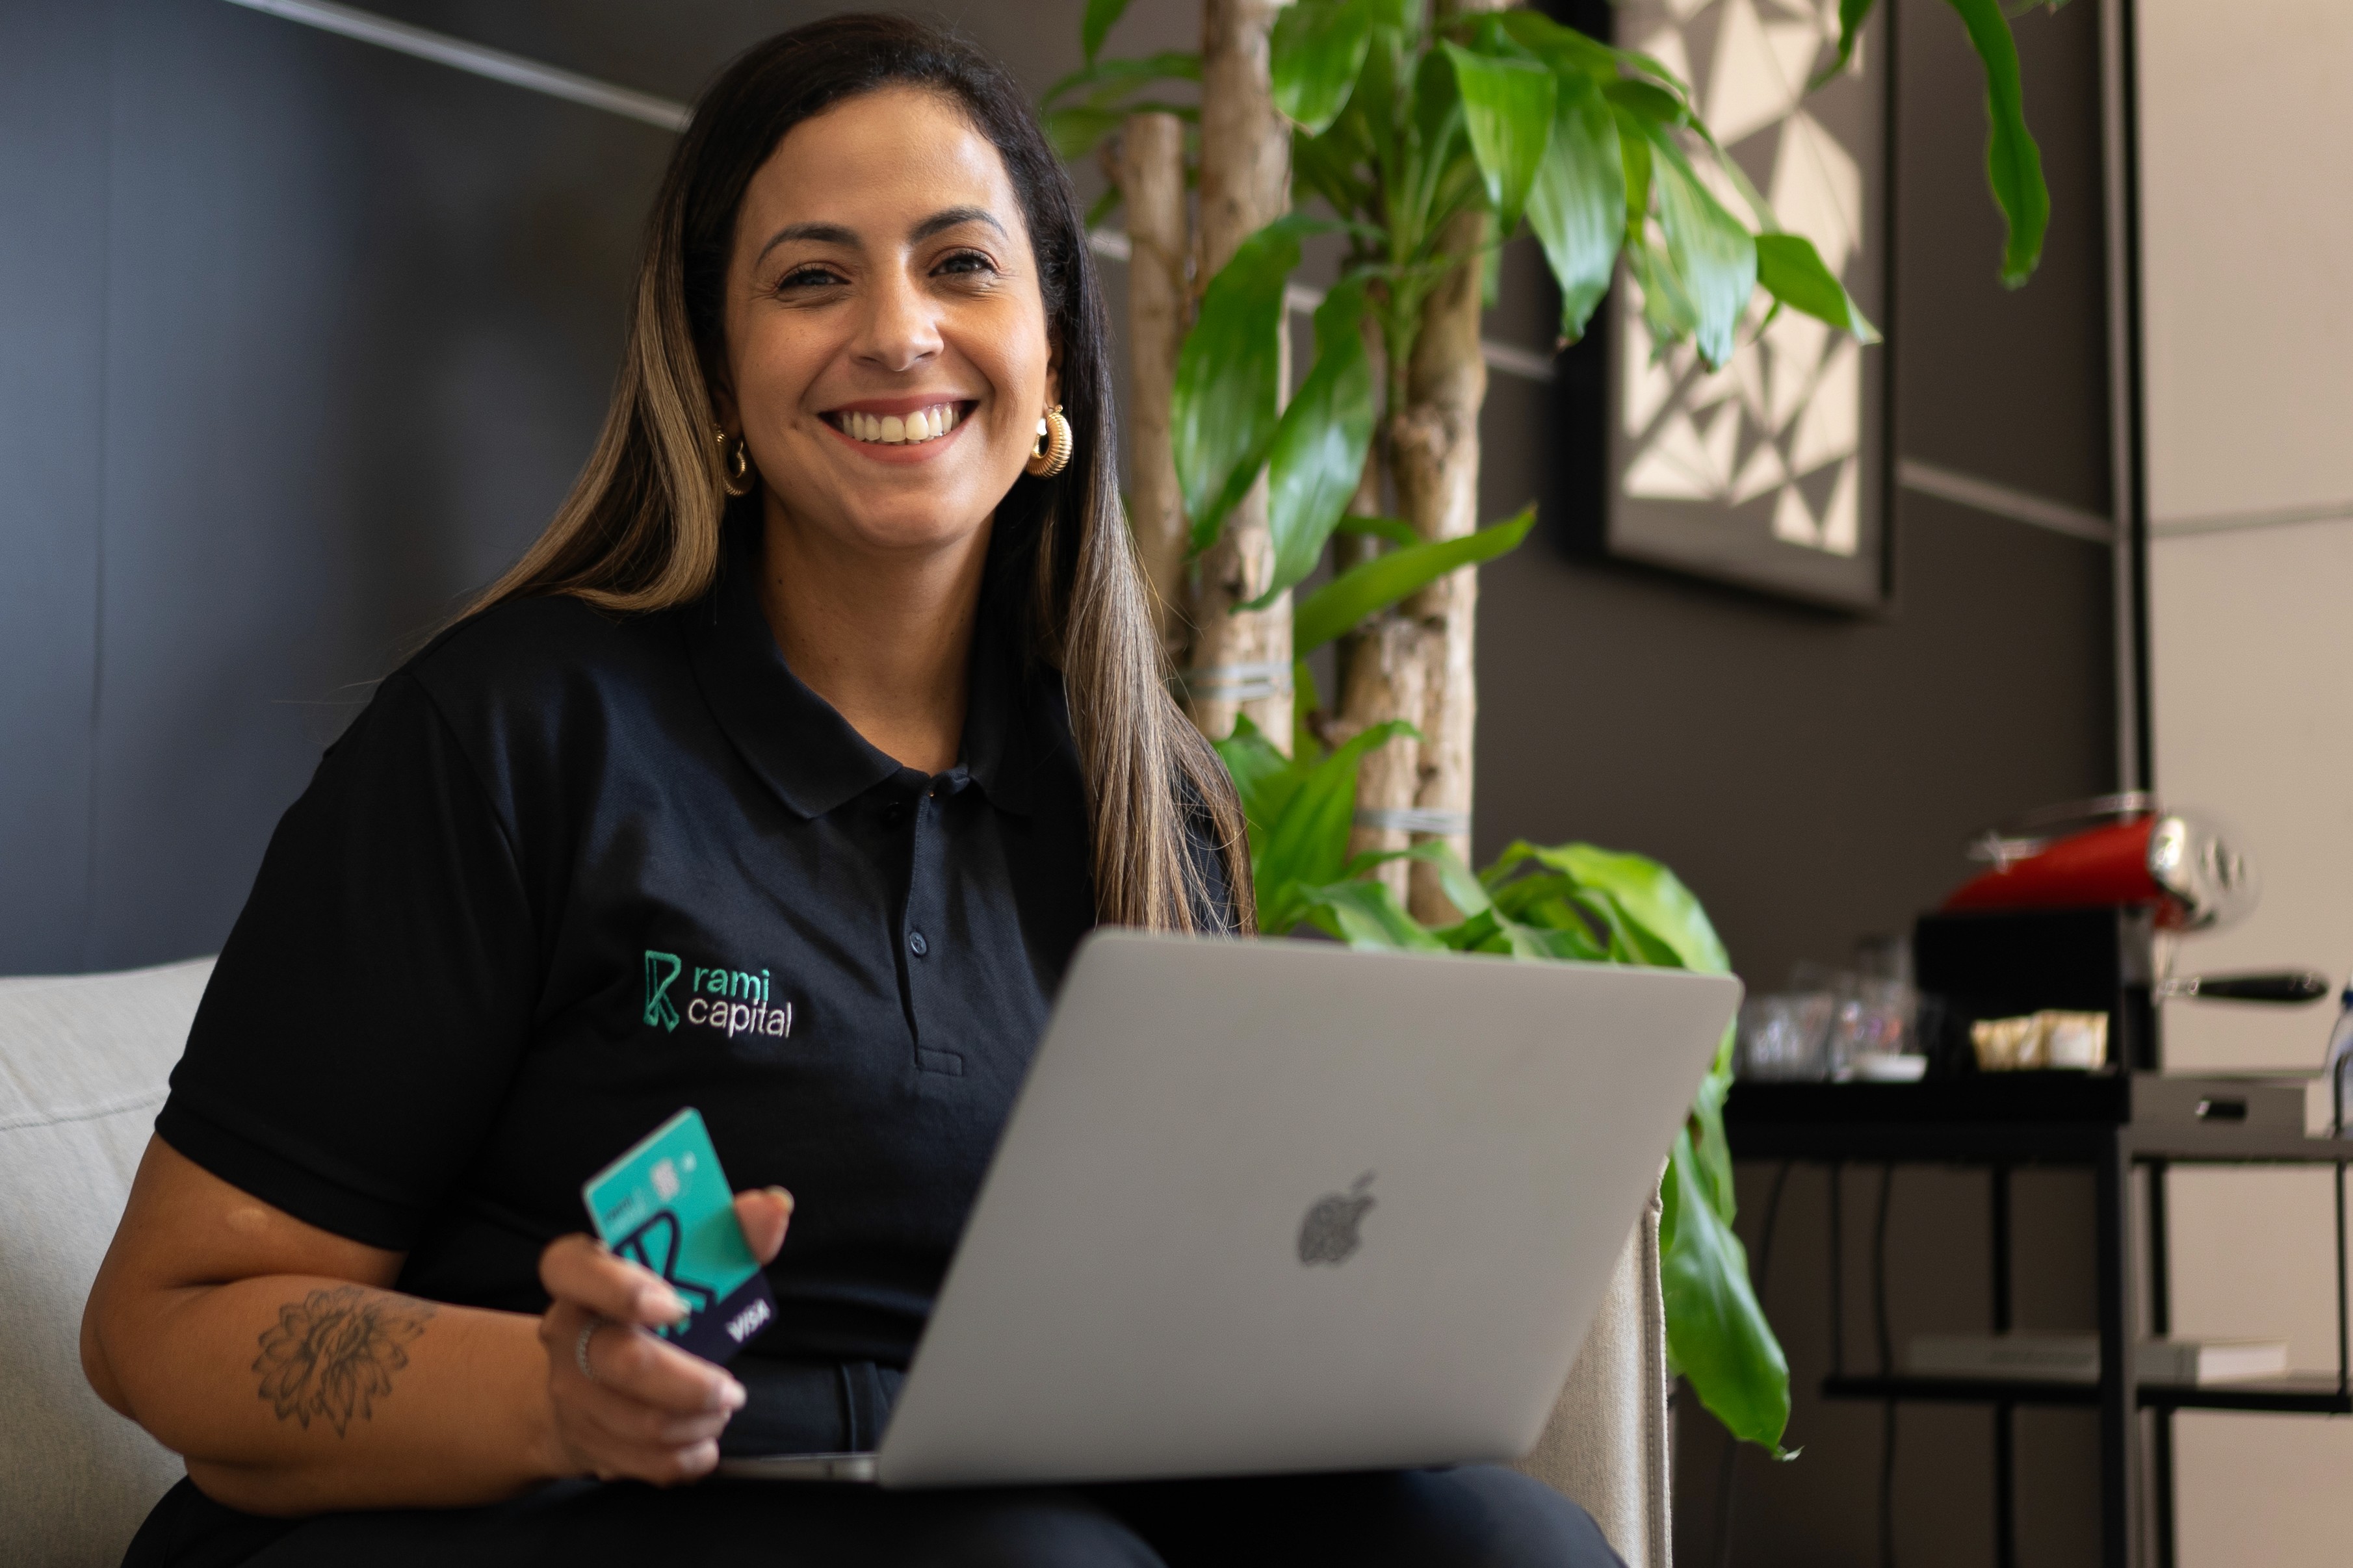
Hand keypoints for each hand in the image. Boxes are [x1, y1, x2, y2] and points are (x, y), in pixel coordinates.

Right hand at [535, 1187, 793, 1484]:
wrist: (593, 1372)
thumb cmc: (650, 1303)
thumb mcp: (685, 1259)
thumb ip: (732, 1232)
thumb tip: (775, 1207)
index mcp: (580, 1274)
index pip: (572, 1269)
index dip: (619, 1287)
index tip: (675, 1304)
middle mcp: (566, 1333)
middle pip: (622, 1362)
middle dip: (691, 1382)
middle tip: (732, 1388)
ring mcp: (569, 1392)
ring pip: (639, 1421)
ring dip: (698, 1421)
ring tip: (722, 1407)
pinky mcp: (585, 1440)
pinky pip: (642, 1463)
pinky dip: (687, 1456)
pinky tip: (703, 1438)